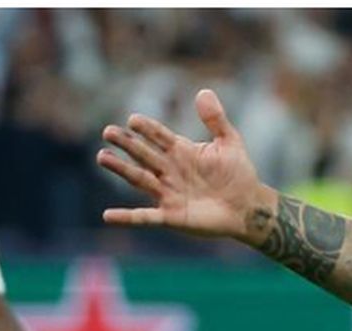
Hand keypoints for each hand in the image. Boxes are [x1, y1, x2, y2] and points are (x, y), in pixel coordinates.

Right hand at [97, 89, 269, 242]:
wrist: (249, 208)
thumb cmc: (238, 175)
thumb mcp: (230, 143)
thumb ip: (216, 120)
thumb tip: (203, 92)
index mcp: (180, 151)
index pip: (159, 136)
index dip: (147, 129)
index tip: (133, 120)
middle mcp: (169, 170)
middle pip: (143, 154)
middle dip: (127, 143)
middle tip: (108, 132)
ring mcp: (168, 193)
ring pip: (140, 179)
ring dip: (121, 169)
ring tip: (103, 157)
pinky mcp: (172, 216)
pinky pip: (145, 217)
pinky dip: (127, 218)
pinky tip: (108, 216)